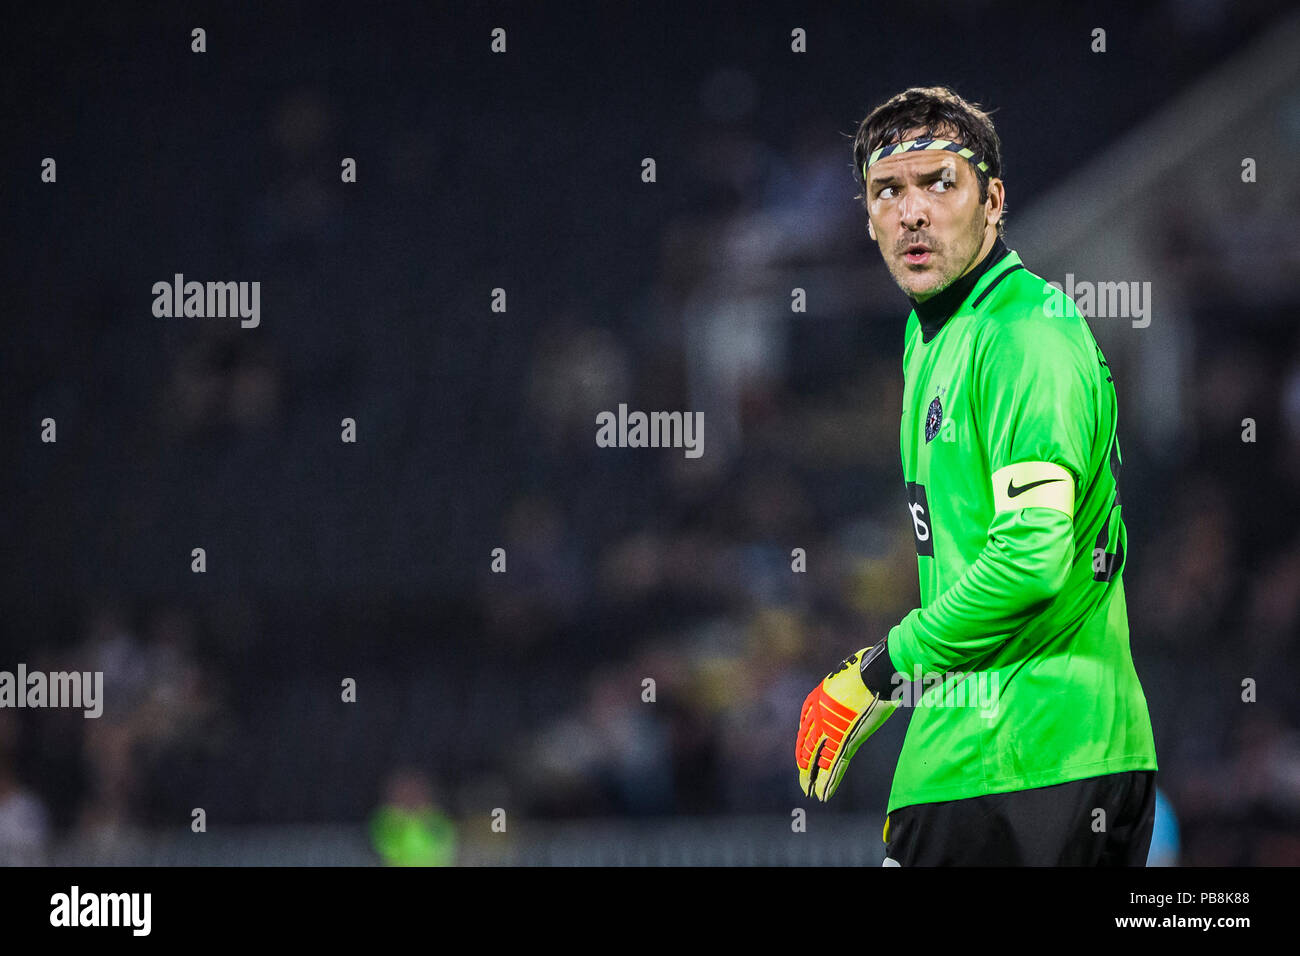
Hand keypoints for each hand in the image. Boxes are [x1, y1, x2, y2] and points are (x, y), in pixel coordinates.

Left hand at [796, 646, 898, 801]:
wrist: (875, 670)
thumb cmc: (870, 667)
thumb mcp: (851, 672)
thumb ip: (852, 680)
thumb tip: (865, 673)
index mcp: (820, 697)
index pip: (806, 725)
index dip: (805, 742)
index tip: (804, 754)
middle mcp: (820, 714)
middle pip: (809, 744)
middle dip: (806, 763)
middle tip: (803, 780)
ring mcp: (830, 727)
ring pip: (818, 758)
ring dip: (813, 777)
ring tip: (809, 791)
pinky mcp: (844, 738)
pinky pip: (834, 764)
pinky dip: (829, 781)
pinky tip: (823, 794)